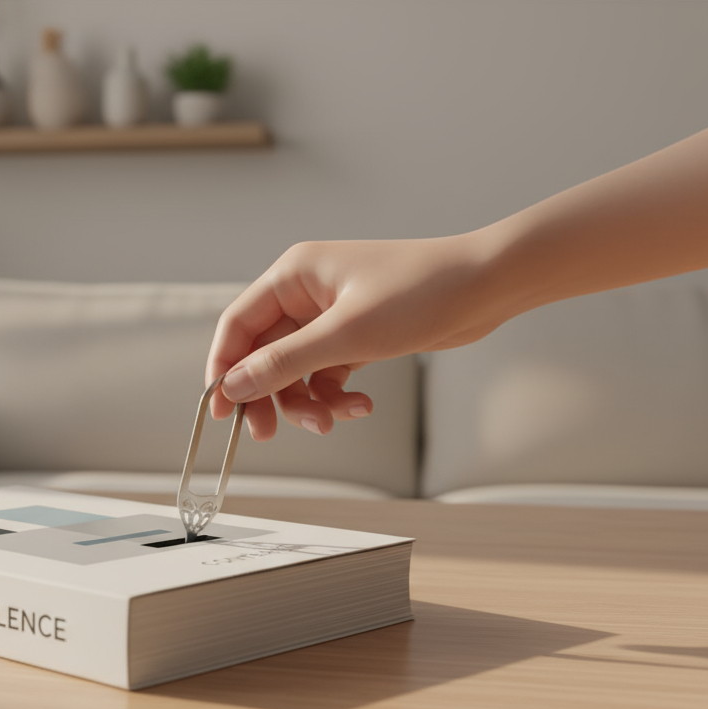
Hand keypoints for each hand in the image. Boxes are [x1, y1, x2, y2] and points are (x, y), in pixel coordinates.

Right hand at [206, 232, 511, 439]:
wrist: (487, 285)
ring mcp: (331, 316)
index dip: (223, 368)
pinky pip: (327, 374)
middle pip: (264, 354)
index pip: (237, 325)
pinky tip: (360, 406)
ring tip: (332, 421)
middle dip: (269, 395)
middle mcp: (306, 293)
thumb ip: (283, 364)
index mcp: (293, 275)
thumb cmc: (421, 291)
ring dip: (308, 402)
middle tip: (266, 433)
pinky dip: (336, 396)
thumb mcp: (346, 335)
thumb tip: (233, 386)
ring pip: (297, 371)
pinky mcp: (356, 336)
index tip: (220, 410)